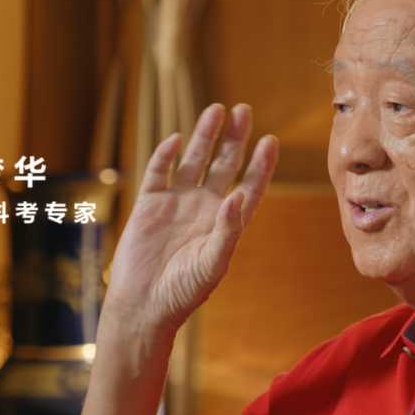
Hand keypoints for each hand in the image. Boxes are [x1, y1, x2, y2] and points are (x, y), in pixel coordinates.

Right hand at [101, 103, 277, 338]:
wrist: (144, 305)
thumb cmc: (184, 290)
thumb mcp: (212, 262)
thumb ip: (228, 230)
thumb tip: (238, 195)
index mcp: (227, 222)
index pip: (250, 186)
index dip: (261, 164)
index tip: (271, 140)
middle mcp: (205, 207)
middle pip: (224, 164)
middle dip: (234, 138)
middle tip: (244, 110)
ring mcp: (177, 202)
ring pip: (194, 161)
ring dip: (205, 136)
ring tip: (217, 110)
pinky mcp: (149, 204)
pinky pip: (159, 172)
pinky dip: (167, 155)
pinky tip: (177, 139)